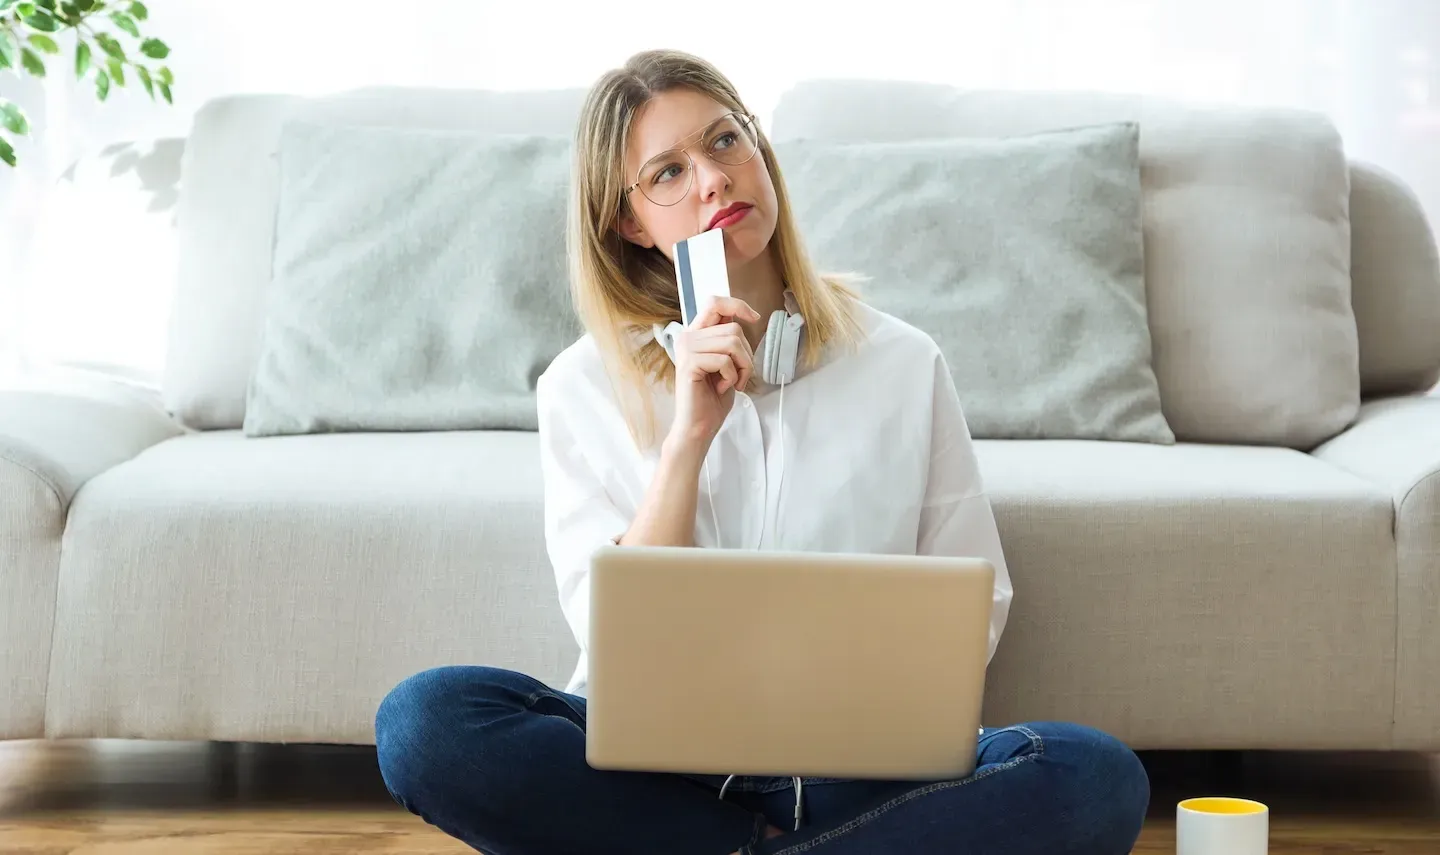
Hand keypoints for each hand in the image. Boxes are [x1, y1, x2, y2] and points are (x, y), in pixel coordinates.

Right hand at [667, 296, 760, 453]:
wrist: (698, 426)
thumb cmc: (713, 397)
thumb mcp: (726, 362)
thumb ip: (728, 340)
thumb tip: (744, 319)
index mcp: (696, 334)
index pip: (715, 303)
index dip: (737, 305)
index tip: (754, 318)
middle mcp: (688, 337)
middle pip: (733, 328)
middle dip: (746, 355)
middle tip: (739, 375)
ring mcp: (686, 349)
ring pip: (732, 343)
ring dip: (742, 367)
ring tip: (731, 382)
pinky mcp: (689, 364)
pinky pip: (724, 360)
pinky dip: (731, 377)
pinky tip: (721, 388)